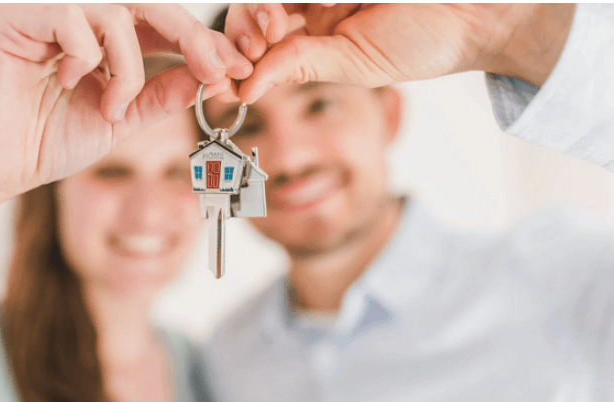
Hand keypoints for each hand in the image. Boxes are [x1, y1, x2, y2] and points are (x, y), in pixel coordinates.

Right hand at [0, 4, 251, 198]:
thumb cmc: (48, 142)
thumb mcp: (121, 118)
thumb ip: (161, 94)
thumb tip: (210, 74)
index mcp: (98, 37)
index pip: (158, 23)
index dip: (199, 42)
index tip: (236, 69)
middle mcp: (71, 16)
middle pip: (145, 4)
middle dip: (189, 37)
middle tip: (216, 69)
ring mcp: (41, 10)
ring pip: (114, 13)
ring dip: (128, 68)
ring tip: (111, 108)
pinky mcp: (10, 17)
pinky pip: (71, 18)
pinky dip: (86, 57)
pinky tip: (68, 83)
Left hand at [225, 3, 574, 102]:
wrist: (472, 17)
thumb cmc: (420, 46)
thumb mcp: (353, 65)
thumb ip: (300, 66)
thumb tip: (244, 90)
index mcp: (312, 36)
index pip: (258, 38)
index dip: (237, 52)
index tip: (230, 74)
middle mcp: (312, 5)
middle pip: (254, 7)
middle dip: (246, 26)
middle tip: (262, 39)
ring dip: (263, 7)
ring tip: (277, 21)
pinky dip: (297, 0)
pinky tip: (308, 7)